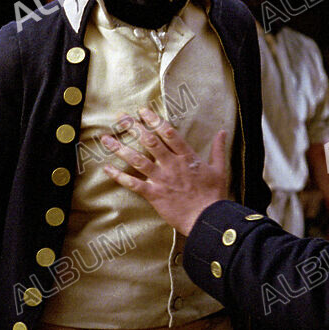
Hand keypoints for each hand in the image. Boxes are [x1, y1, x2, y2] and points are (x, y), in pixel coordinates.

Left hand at [101, 108, 228, 234]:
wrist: (208, 218)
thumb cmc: (215, 195)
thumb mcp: (220, 169)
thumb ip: (218, 149)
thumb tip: (222, 132)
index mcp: (187, 157)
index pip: (168, 133)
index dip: (154, 120)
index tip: (143, 111)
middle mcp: (171, 165)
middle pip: (149, 141)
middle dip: (133, 127)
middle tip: (120, 117)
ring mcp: (161, 179)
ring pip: (137, 160)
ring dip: (120, 148)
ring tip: (105, 139)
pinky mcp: (154, 194)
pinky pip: (133, 184)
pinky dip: (119, 176)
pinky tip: (107, 168)